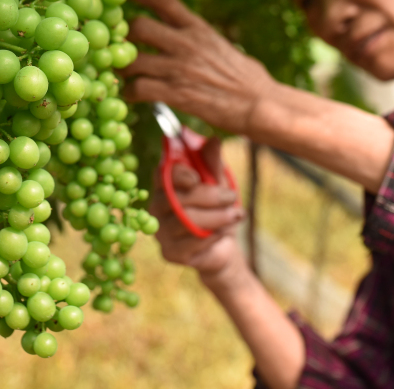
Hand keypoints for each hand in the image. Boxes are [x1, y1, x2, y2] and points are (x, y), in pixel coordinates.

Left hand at [122, 0, 278, 138]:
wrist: (262, 104)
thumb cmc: (248, 79)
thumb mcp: (222, 46)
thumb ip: (201, 38)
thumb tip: (191, 36)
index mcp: (199, 28)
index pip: (163, 0)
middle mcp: (186, 44)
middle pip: (139, 26)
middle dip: (122, 35)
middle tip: (115, 43)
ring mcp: (180, 69)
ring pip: (133, 60)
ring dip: (121, 67)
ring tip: (120, 73)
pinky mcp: (176, 94)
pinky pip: (139, 89)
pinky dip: (130, 93)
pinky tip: (131, 95)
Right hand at [151, 136, 246, 283]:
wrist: (223, 244)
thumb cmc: (217, 206)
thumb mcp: (219, 180)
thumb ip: (213, 162)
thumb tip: (213, 140)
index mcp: (165, 183)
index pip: (163, 174)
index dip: (177, 174)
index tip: (196, 177)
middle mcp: (157, 206)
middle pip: (176, 199)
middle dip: (208, 196)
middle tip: (232, 196)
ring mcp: (161, 231)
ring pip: (186, 221)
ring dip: (216, 217)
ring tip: (236, 214)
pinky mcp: (170, 253)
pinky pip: (190, 242)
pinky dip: (212, 237)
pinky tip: (223, 233)